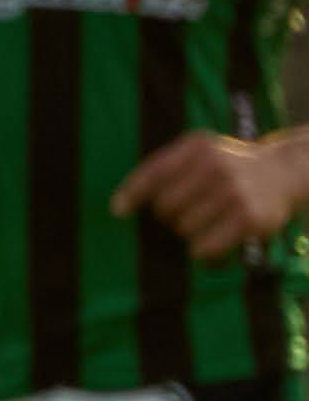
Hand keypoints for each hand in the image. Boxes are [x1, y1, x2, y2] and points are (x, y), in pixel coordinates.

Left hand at [111, 130, 308, 262]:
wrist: (284, 172)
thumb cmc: (228, 167)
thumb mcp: (199, 154)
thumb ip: (161, 170)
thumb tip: (116, 208)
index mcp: (197, 147)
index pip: (153, 173)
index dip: (131, 194)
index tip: (117, 212)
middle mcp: (215, 166)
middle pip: (164, 208)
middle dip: (169, 217)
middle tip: (189, 214)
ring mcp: (233, 191)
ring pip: (183, 229)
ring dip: (189, 234)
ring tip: (208, 224)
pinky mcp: (249, 218)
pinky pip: (204, 248)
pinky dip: (203, 253)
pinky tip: (214, 244)